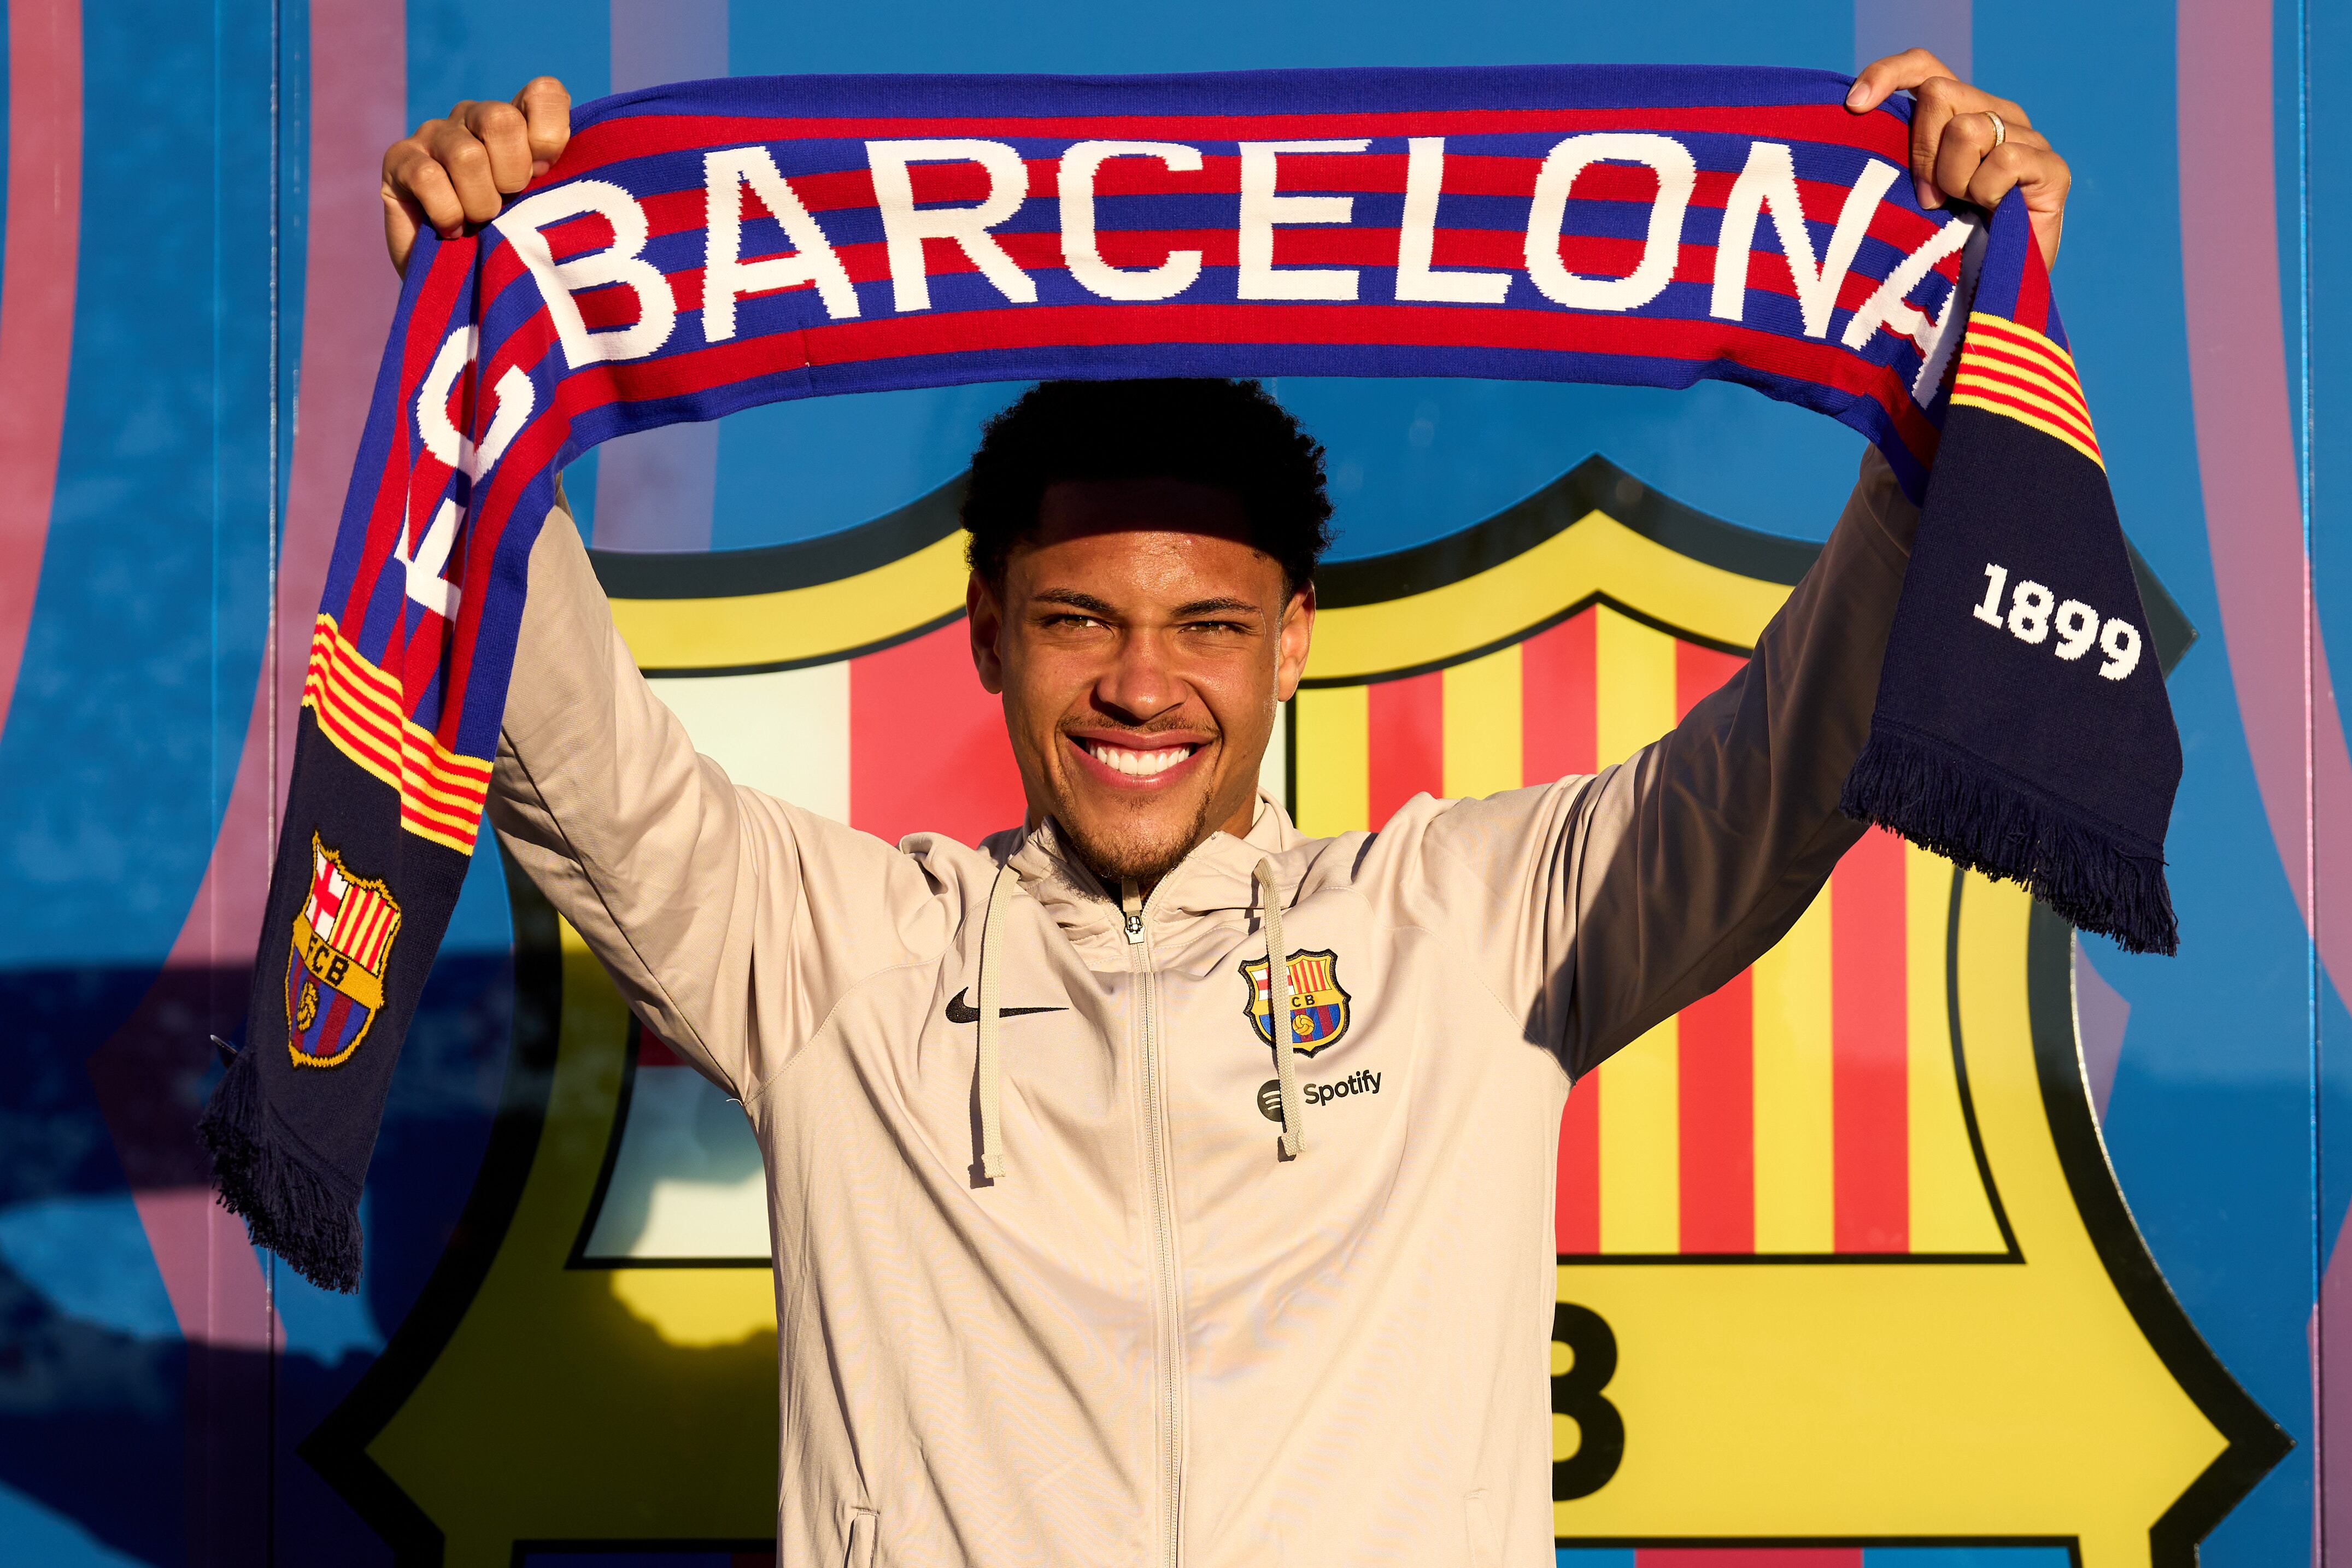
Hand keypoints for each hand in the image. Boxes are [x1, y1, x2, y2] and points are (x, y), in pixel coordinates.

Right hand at [381, 77, 571, 275]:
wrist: (466, 293)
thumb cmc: (517, 251)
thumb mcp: (552, 216)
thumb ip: (569, 185)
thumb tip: (595, 189)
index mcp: (520, 122)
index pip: (544, 93)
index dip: (550, 135)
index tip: (548, 174)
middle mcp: (475, 118)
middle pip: (500, 120)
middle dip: (512, 176)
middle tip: (508, 207)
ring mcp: (435, 134)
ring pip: (465, 154)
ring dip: (480, 204)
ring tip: (481, 224)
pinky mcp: (400, 160)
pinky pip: (428, 177)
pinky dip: (447, 213)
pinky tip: (452, 230)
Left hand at [1845, 49, 2070, 266]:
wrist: (1983, 297)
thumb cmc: (1936, 246)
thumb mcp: (1903, 193)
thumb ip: (1893, 152)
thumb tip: (1857, 110)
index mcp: (1958, 114)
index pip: (1923, 67)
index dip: (1887, 75)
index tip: (1854, 106)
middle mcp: (1994, 114)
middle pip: (1938, 93)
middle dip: (1922, 152)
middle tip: (1930, 198)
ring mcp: (2027, 138)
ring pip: (1966, 128)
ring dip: (1953, 180)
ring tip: (1964, 208)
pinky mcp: (2052, 168)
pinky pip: (2003, 161)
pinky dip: (1987, 194)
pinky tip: (1994, 213)